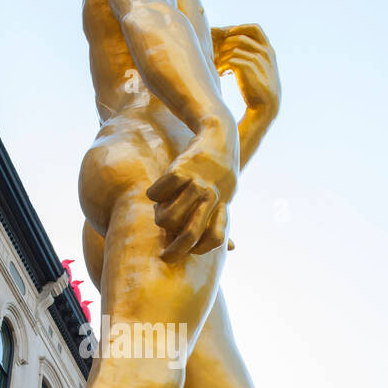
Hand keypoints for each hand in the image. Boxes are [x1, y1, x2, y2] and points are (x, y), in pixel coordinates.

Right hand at [146, 114, 238, 260]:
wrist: (219, 134)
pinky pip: (156, 195)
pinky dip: (154, 194)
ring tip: (162, 209)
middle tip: (165, 253)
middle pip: (189, 234)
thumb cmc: (221, 170)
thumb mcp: (228, 194)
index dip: (200, 249)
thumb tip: (233, 248)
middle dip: (174, 251)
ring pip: (167, 219)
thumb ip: (223, 221)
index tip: (190, 250)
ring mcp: (195, 184)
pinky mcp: (180, 171)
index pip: (215, 238)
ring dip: (160, 217)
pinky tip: (160, 189)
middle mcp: (211, 197)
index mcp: (223, 205)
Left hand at [212, 24, 280, 118]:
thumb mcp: (256, 69)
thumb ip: (249, 55)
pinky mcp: (249, 68)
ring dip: (223, 56)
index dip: (240, 28)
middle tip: (217, 53)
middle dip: (226, 43)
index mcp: (268, 50)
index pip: (255, 28)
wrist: (265, 107)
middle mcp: (265, 52)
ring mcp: (258, 59)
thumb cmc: (257, 88)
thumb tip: (228, 45)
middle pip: (241, 37)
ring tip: (218, 66)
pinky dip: (223, 66)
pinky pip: (231, 60)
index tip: (227, 35)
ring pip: (234, 49)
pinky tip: (220, 73)